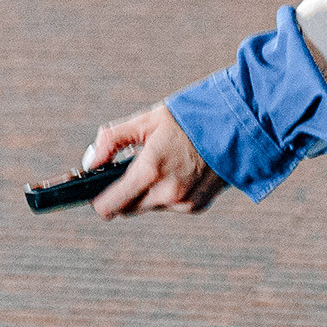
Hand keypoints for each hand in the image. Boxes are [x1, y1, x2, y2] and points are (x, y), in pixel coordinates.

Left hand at [83, 103, 223, 219]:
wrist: (236, 125)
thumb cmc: (188, 118)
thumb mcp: (146, 120)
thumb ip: (112, 140)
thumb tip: (89, 162)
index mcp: (150, 169)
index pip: (110, 205)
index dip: (98, 201)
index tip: (95, 192)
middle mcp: (166, 192)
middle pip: (128, 208)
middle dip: (125, 192)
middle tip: (131, 168)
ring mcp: (183, 202)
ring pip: (150, 207)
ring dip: (148, 192)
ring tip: (163, 163)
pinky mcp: (196, 207)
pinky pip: (170, 206)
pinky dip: (169, 193)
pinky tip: (181, 171)